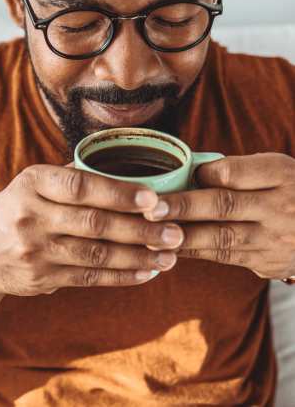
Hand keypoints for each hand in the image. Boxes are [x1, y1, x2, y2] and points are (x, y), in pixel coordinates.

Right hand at [0, 165, 184, 296]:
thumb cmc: (15, 211)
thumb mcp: (30, 185)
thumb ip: (69, 176)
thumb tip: (123, 168)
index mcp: (31, 183)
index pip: (80, 185)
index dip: (118, 192)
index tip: (154, 198)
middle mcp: (31, 215)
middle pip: (94, 223)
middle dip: (140, 229)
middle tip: (176, 232)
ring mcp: (35, 250)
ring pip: (96, 254)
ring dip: (138, 256)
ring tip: (170, 255)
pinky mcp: (42, 277)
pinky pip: (89, 276)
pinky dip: (121, 275)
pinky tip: (146, 272)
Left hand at [143, 153, 294, 279]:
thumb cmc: (287, 190)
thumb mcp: (273, 169)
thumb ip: (235, 170)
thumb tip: (184, 173)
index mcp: (280, 175)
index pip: (233, 173)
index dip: (201, 176)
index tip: (175, 178)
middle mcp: (280, 207)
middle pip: (224, 205)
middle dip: (183, 207)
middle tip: (151, 208)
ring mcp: (275, 239)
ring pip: (221, 238)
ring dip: (182, 236)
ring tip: (151, 232)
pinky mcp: (268, 263)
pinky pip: (224, 257)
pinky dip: (194, 252)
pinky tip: (170, 247)